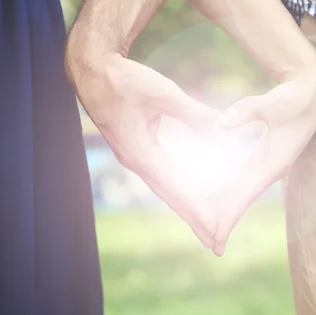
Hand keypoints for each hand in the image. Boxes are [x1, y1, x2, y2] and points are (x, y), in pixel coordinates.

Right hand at [65, 51, 219, 247]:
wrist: (93, 71)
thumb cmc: (125, 79)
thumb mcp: (161, 93)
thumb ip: (193, 114)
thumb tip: (222, 133)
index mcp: (140, 152)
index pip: (176, 188)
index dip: (197, 210)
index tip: (216, 229)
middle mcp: (136, 161)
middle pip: (170, 196)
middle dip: (194, 219)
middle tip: (216, 244)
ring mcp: (134, 158)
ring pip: (165, 189)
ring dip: (186, 208)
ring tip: (206, 227)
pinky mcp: (136, 150)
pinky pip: (160, 178)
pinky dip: (177, 191)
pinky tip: (188, 196)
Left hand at [212, 62, 315, 255]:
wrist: (314, 94)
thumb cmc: (295, 98)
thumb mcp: (272, 102)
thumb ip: (246, 111)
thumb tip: (219, 126)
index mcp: (274, 162)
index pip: (246, 194)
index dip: (230, 215)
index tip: (217, 235)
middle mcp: (271, 169)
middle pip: (244, 200)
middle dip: (228, 223)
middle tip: (212, 247)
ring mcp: (269, 166)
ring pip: (245, 194)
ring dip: (230, 213)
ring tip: (214, 233)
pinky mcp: (266, 160)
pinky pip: (246, 183)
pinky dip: (234, 197)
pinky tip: (224, 205)